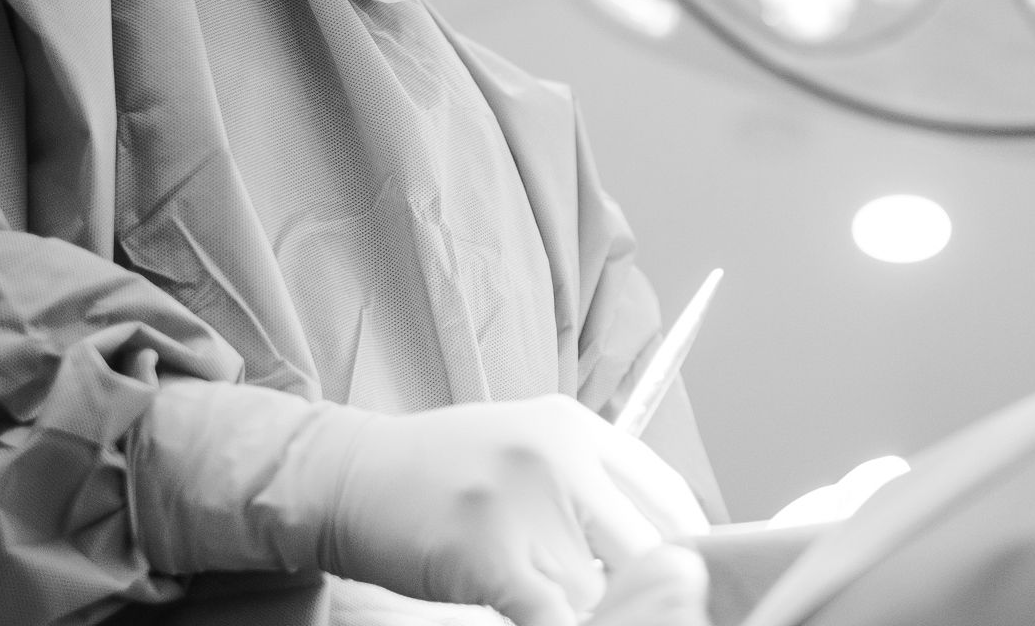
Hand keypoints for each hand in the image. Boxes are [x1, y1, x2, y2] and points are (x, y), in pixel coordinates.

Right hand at [320, 395, 709, 625]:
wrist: (346, 477)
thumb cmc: (438, 473)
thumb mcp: (524, 448)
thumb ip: (586, 483)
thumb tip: (654, 548)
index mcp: (575, 427)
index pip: (668, 493)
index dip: (688, 549)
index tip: (686, 582)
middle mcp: (560, 457)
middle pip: (652, 546)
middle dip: (653, 591)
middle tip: (638, 610)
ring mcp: (526, 504)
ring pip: (606, 592)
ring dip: (600, 615)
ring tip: (567, 605)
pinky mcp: (492, 555)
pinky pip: (560, 618)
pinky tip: (553, 621)